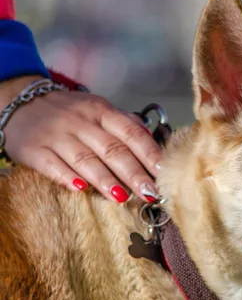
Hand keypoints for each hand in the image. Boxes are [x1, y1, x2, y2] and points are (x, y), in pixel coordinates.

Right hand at [1, 75, 161, 202]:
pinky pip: (53, 165)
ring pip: (85, 158)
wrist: (20, 102)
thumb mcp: (98, 109)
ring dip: (105, 179)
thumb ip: (125, 125)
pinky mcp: (34, 149)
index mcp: (102, 111)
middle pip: (113, 149)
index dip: (149, 154)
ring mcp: (57, 135)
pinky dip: (67, 177)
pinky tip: (81, 189)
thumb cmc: (70, 112)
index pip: (132, 133)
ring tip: (122, 197)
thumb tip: (155, 142)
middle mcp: (81, 121)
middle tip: (150, 193)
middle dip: (134, 173)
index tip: (164, 173)